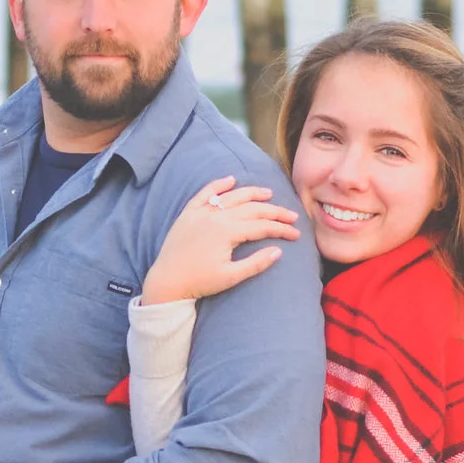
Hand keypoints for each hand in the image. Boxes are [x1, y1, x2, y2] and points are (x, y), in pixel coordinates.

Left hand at [141, 177, 300, 304]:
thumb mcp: (231, 277)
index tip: (296, 234)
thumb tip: (278, 251)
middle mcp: (215, 217)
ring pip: (232, 196)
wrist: (166, 281)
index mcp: (227, 232)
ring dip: (252, 193)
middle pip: (252, 208)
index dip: (282, 229)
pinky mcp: (188, 214)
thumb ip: (256, 263)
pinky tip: (231, 180)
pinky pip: (205, 193)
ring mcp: (201, 213)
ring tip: (269, 193)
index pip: (262, 226)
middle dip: (274, 212)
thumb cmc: (199, 282)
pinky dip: (218, 185)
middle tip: (291, 215)